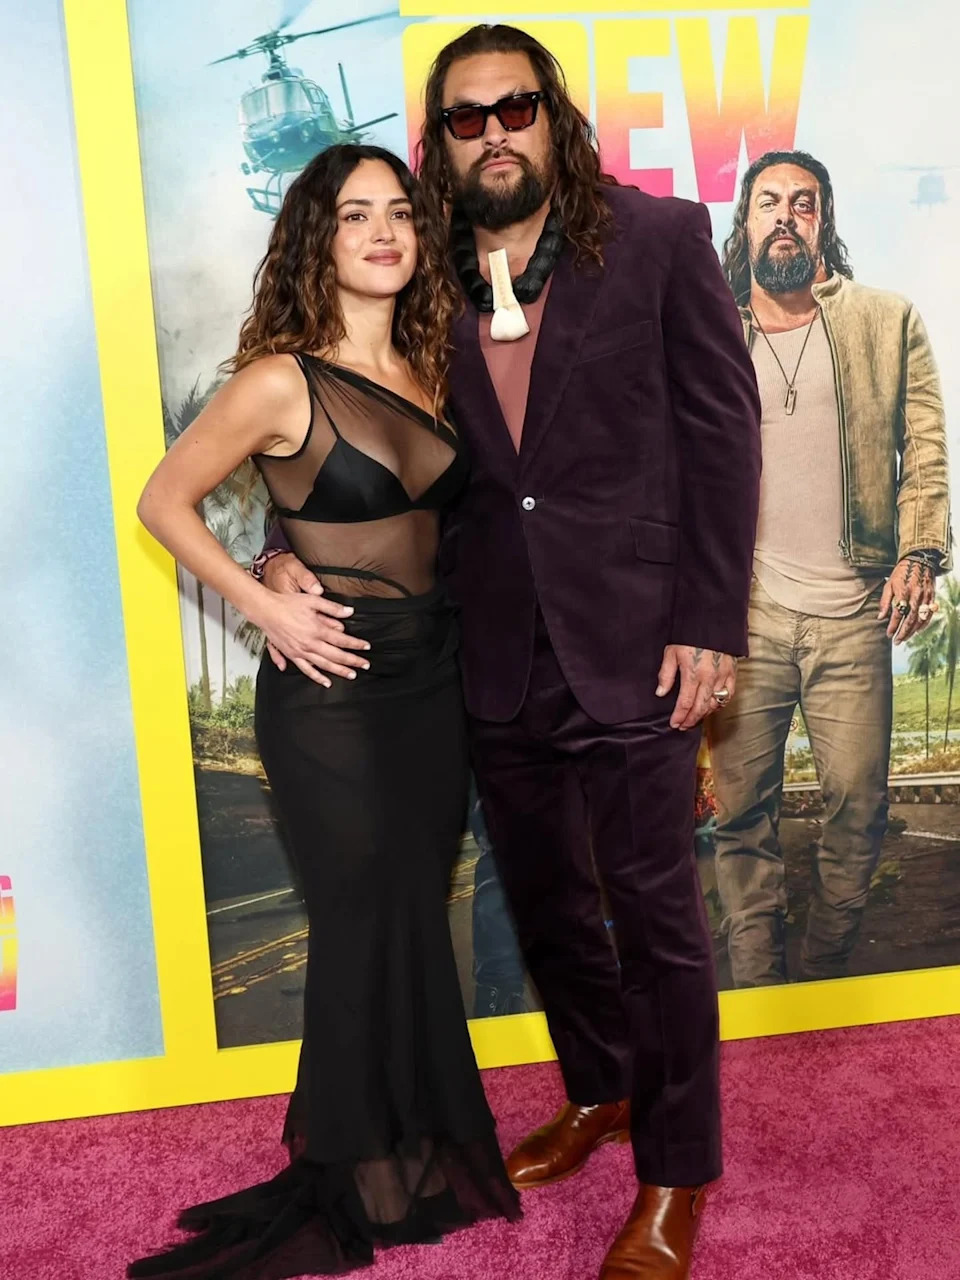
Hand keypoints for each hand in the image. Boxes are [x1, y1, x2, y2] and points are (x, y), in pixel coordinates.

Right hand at [257, 552, 369, 686]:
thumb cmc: (288, 604)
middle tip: (365, 664)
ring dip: (340, 671)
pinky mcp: (292, 656)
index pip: (342, 640)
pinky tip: (326, 682)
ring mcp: (301, 652)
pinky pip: (307, 670)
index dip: (356, 644)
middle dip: (353, 661)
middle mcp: (310, 643)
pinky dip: (317, 678)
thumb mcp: (312, 600)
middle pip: (336, 655)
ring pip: (324, 665)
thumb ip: (332, 608)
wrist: (266, 611)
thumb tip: (349, 611)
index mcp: (317, 629)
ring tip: (352, 674)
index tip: (366, 647)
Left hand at [657, 644, 737, 730]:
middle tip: (683, 726)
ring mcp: (723, 676)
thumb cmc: (689, 636)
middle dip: (691, 720)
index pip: (686, 703)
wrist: (711, 622)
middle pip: (701, 707)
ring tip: (695, 719)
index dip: (679, 716)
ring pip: (715, 703)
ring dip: (704, 714)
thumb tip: (661, 693)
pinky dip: (720, 704)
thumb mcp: (671, 653)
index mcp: (693, 674)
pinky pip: (728, 695)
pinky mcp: (732, 673)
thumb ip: (666, 675)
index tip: (674, 724)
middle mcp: (709, 679)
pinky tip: (712, 707)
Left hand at [879, 556, 937, 644]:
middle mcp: (915, 596)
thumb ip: (884, 602)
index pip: (897, 614)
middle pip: (909, 619)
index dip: (892, 626)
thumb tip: (880, 617)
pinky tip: (917, 631)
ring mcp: (925, 597)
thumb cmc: (901, 573)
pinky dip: (923, 624)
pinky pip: (929, 614)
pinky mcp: (931, 597)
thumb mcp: (889, 585)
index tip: (888, 634)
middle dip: (902, 632)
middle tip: (896, 641)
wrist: (919, 561)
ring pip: (920, 619)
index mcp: (902, 593)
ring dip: (912, 631)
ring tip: (905, 638)